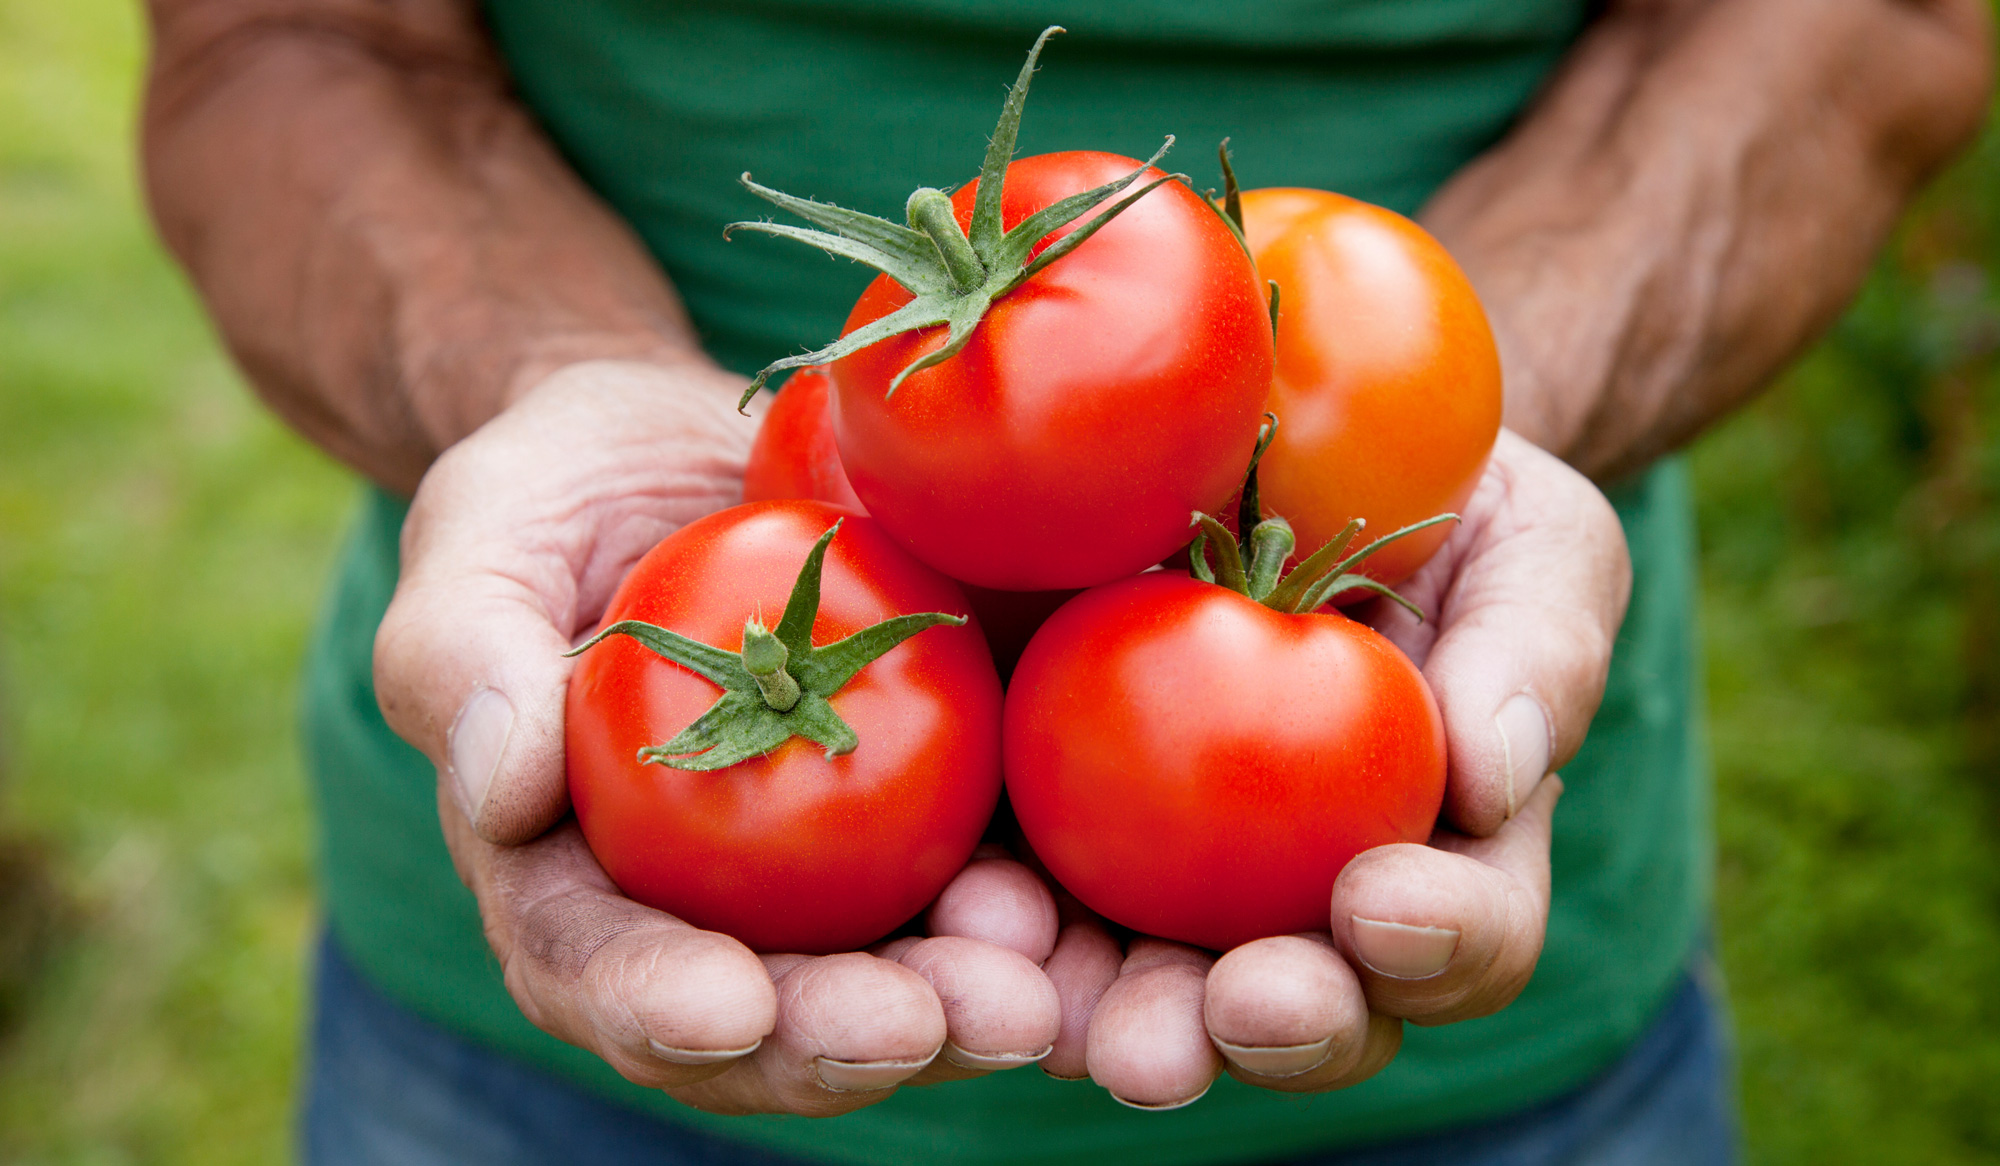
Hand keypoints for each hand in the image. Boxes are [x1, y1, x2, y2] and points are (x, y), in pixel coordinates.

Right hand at [374, 360, 1059, 1114]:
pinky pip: (992, 886)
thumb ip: (462, 655)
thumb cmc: (557, 491)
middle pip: (765, 1016)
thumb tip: (499, 788)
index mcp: (572, 871)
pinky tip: (1085, 920)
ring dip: (959, 1014)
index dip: (657, 1003)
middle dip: (838, 1039)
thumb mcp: (482, 535)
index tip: (727, 1007)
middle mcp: (705, 908)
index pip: (596, 965)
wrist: (701, 448)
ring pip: (892, 985)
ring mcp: (832, 878)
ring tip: (1029, 1001)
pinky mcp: (937, 815)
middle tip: (921, 1026)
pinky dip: (1042, 923)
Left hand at [1035, 430, 1630, 1105]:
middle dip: (1268, 1029)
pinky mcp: (1035, 821)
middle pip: (1293, 1011)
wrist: (1275, 431)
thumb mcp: (1526, 543)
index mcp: (1431, 857)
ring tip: (1064, 1020)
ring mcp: (1154, 878)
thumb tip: (1495, 777)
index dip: (1438, 945)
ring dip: (1107, 1020)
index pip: (1458, 938)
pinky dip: (986, 928)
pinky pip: (1004, 899)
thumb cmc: (1438, 493)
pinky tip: (967, 916)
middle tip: (1230, 1011)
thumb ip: (1534, 647)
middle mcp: (1290, 903)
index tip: (1379, 903)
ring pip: (1134, 994)